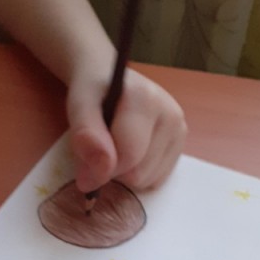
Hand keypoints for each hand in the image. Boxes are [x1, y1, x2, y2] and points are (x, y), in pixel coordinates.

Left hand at [66, 68, 186, 192]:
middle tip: (102, 146)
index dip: (100, 168)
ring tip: (116, 144)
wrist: (111, 79)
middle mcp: (171, 115)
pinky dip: (138, 174)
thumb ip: (85, 136)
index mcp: (146, 100)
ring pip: (147, 181)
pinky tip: (131, 151)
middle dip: (113, 170)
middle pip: (138, 174)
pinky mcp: (181, 146)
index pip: (127, 156)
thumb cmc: (93, 93)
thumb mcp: (79, 105)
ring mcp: (180, 131)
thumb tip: (99, 173)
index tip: (84, 162)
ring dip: (125, 173)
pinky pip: (155, 180)